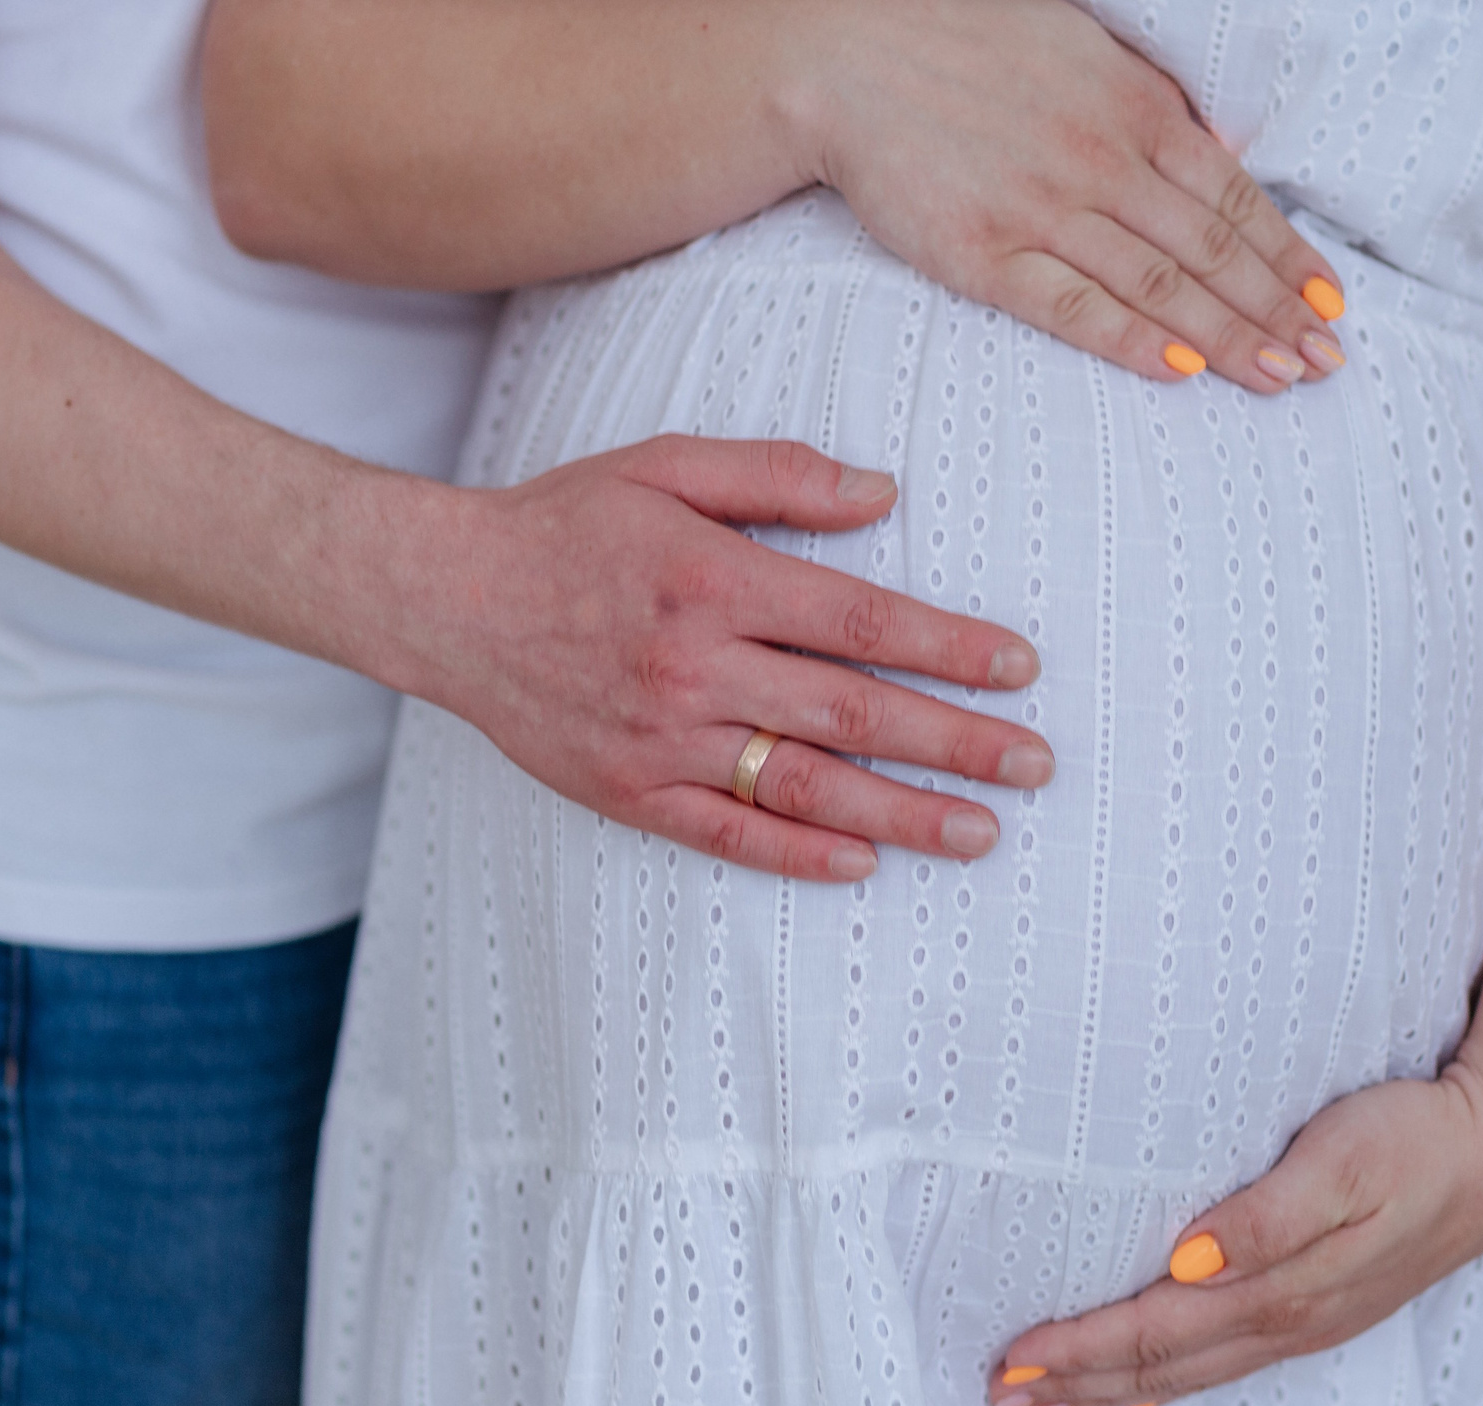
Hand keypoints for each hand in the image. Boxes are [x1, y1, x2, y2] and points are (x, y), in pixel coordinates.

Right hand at [387, 434, 1055, 882]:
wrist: (445, 599)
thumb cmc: (564, 524)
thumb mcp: (665, 464)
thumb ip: (776, 476)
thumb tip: (883, 493)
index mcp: (714, 581)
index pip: (860, 621)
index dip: (948, 646)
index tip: (1019, 666)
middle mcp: (694, 667)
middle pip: (853, 711)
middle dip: (957, 741)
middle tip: (1036, 763)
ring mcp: (661, 740)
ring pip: (805, 787)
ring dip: (902, 814)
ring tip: (981, 832)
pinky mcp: (628, 791)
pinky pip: (726, 835)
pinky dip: (797, 856)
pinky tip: (863, 863)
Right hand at [801, 0, 1347, 392]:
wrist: (850, 58)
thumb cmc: (968, 48)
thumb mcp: (1084, 53)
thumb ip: (1149, 107)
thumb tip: (1217, 156)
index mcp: (1134, 109)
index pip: (1233, 196)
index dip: (1288, 255)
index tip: (1332, 303)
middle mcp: (1101, 161)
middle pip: (1210, 250)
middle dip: (1277, 309)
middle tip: (1326, 361)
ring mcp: (1042, 211)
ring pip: (1156, 285)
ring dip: (1226, 337)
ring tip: (1279, 377)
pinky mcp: (983, 254)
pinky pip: (1072, 307)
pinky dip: (1131, 340)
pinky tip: (1181, 371)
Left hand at [989, 1062, 1482, 1405]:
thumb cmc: (1414, 1140)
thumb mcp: (1341, 1162)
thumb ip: (1264, 1216)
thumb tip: (1186, 1259)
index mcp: (1279, 1288)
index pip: (1153, 1332)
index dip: (1077, 1350)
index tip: (1010, 1360)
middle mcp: (1286, 1319)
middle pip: (1159, 1366)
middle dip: (1074, 1385)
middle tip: (998, 1400)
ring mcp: (1305, 1322)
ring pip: (1188, 1373)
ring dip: (1112, 1392)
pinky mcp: (1320, 1308)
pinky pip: (1226, 1364)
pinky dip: (1170, 1386)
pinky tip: (1141, 1401)